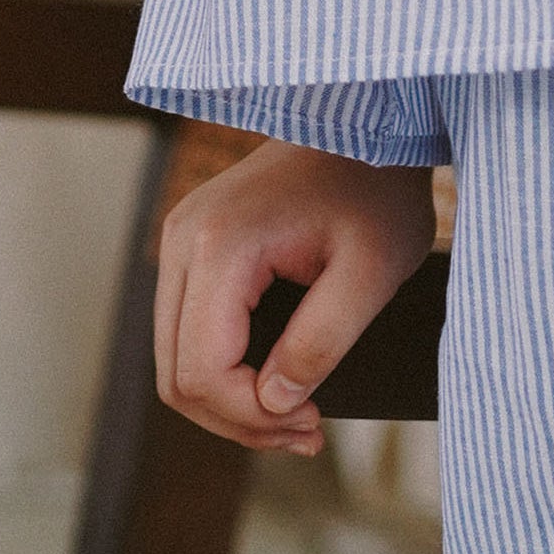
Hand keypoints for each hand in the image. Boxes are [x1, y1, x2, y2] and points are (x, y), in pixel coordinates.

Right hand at [153, 142, 437, 454]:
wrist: (366, 121)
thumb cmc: (377, 187)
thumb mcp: (372, 272)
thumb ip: (322, 342)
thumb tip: (273, 402)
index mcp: (219, 243)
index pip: (201, 373)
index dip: (251, 419)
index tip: (312, 422)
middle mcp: (182, 239)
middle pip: (177, 377)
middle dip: (240, 422)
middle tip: (308, 432)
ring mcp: (181, 240)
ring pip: (177, 362)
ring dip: (231, 404)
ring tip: (298, 418)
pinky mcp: (194, 246)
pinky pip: (189, 332)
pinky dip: (226, 372)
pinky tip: (274, 386)